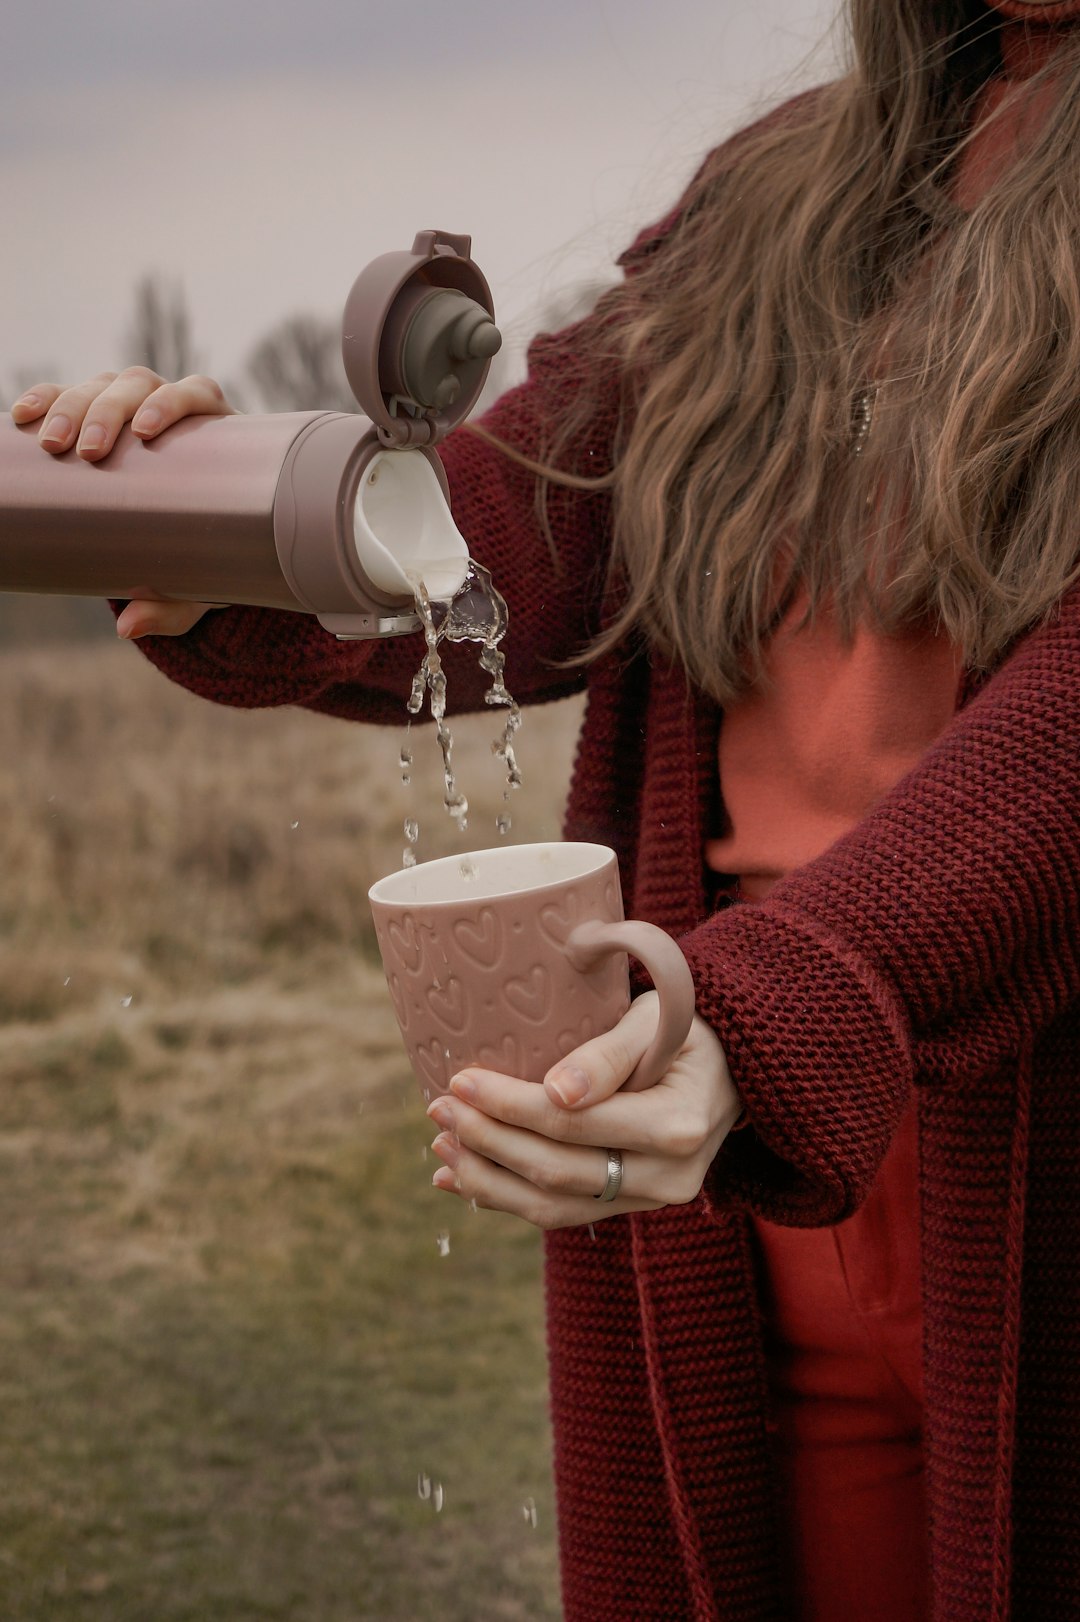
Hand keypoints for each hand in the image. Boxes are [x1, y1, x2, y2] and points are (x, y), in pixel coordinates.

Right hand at [10, 368, 234, 637]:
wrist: (191, 543)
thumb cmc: (209, 558)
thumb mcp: (198, 585)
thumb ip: (171, 607)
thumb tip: (128, 627)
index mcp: (213, 434)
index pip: (197, 395)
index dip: (174, 403)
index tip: (146, 431)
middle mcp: (171, 408)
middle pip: (139, 387)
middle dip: (108, 411)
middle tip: (86, 450)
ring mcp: (131, 406)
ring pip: (101, 385)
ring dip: (71, 403)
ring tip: (50, 442)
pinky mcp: (96, 415)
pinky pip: (67, 395)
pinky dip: (46, 399)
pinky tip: (23, 416)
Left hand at [425, 994, 742, 1229]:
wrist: (731, 1067)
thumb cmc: (688, 1028)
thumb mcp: (655, 1021)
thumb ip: (609, 1054)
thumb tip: (555, 1093)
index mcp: (677, 1125)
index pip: (573, 1124)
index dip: (509, 1105)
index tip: (459, 1080)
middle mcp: (669, 1177)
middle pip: (556, 1170)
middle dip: (487, 1142)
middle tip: (437, 1109)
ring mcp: (651, 1200)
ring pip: (553, 1207)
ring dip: (487, 1180)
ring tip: (441, 1148)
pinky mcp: (631, 1207)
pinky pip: (562, 1213)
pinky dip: (507, 1198)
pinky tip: (463, 1180)